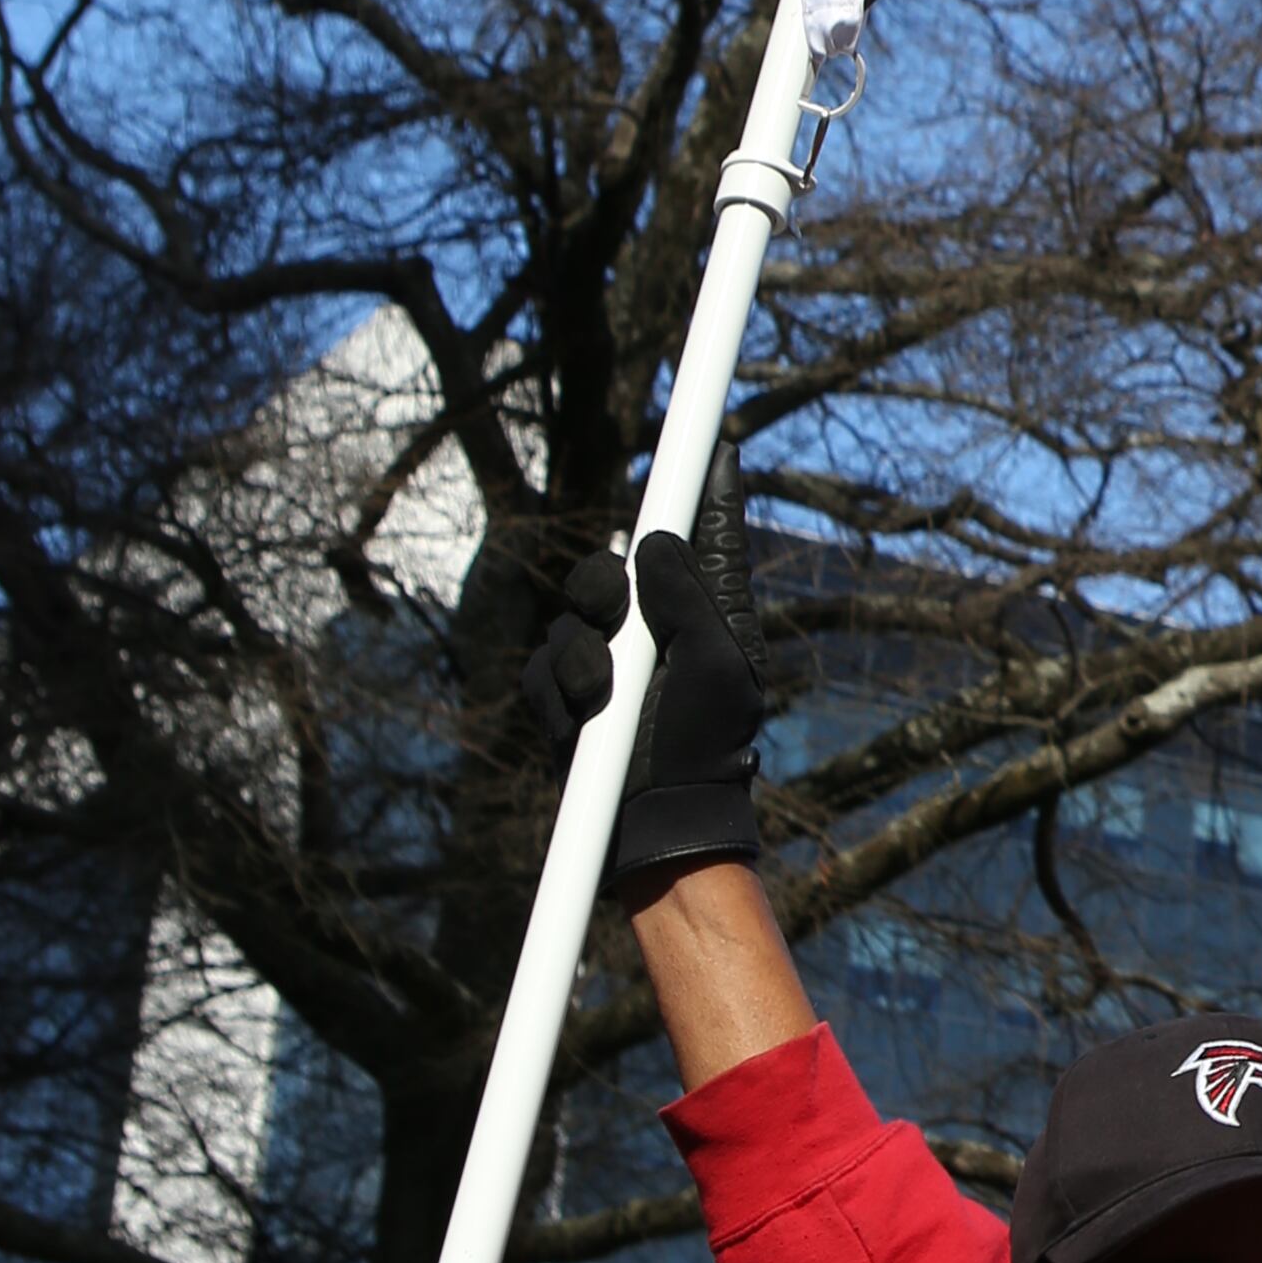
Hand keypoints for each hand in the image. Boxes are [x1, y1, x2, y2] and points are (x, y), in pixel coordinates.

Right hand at [519, 446, 767, 893]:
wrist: (660, 823)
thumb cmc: (708, 746)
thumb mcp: (719, 667)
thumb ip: (689, 597)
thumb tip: (652, 537)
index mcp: (706, 611)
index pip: (701, 534)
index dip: (703, 487)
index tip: (713, 440)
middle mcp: (655, 625)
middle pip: (613, 563)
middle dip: (603, 584)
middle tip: (611, 611)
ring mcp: (607, 658)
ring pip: (571, 611)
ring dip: (583, 650)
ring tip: (604, 696)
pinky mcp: (567, 693)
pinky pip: (542, 663)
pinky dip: (560, 687)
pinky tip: (584, 718)